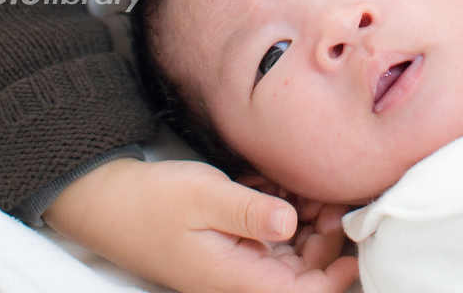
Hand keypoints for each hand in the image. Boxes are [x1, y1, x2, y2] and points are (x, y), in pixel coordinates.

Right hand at [42, 157, 358, 292]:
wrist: (110, 201)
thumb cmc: (153, 202)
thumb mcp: (203, 198)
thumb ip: (250, 212)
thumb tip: (291, 223)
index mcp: (237, 279)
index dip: (335, 276)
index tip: (353, 240)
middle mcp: (241, 277)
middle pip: (304, 271)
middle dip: (323, 235)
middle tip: (325, 192)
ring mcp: (236, 261)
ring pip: (290, 250)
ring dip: (304, 219)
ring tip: (302, 183)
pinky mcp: (231, 243)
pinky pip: (270, 234)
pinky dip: (280, 210)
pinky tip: (274, 183)